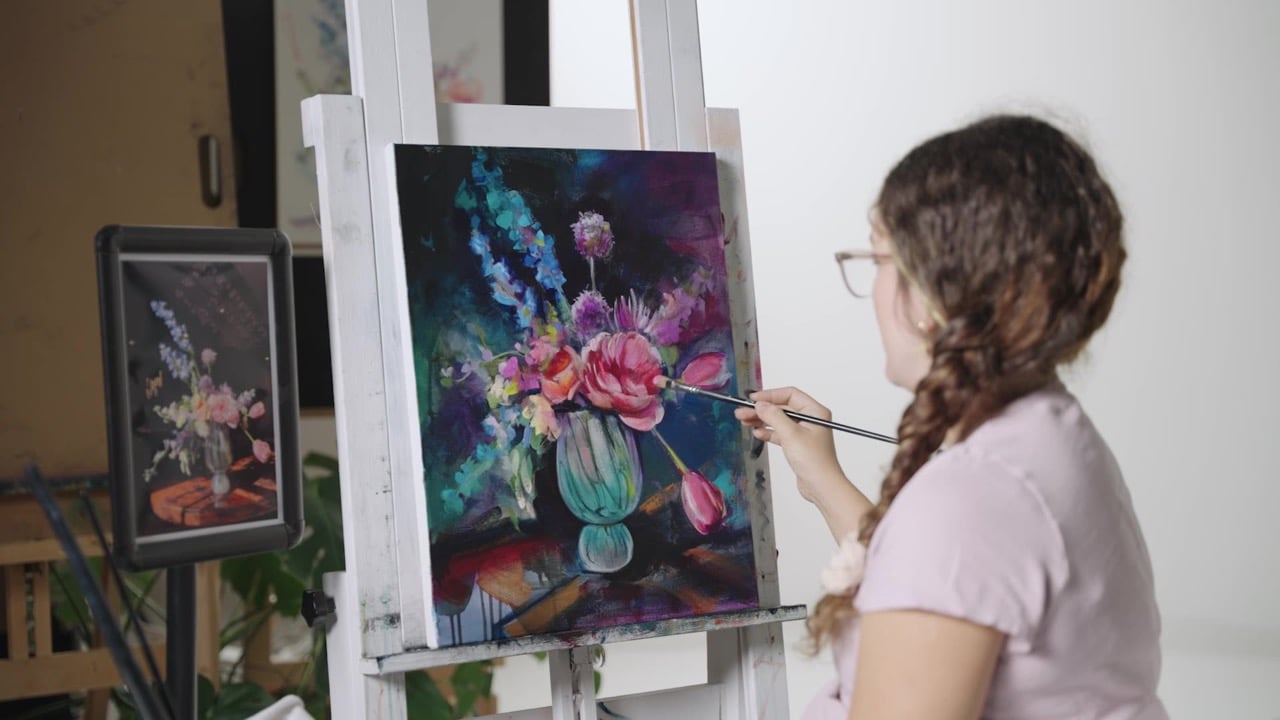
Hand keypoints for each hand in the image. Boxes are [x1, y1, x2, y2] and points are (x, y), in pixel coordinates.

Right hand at [734, 387, 844, 505]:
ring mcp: (804, 432)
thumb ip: (774, 416)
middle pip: (782, 408)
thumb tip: (760, 404)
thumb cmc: (814, 461)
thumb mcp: (791, 434)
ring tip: (744, 420)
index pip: (790, 395)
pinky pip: (780, 433)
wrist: (822, 487)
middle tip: (742, 411)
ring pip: (779, 420)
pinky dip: (768, 432)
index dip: (770, 395)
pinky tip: (757, 433)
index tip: (753, 399)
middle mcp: (810, 419)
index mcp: (815, 411)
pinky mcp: (797, 445)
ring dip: (762, 420)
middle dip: (762, 409)